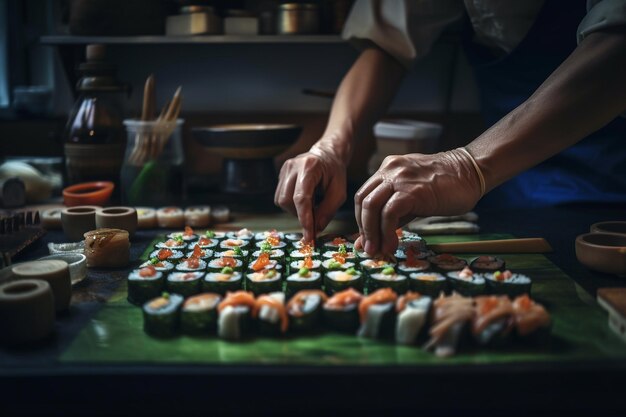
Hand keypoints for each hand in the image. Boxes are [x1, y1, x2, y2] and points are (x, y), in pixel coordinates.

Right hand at [275, 143, 346, 242]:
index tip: (308, 236)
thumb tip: (315, 229)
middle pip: (287, 200)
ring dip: (294, 210)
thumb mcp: (339, 192)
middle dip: (299, 215)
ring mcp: (284, 169)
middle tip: (314, 218)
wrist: (327, 155)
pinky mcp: (281, 174)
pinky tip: (303, 200)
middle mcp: (293, 166)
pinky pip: (280, 197)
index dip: (304, 219)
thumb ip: (328, 211)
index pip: (302, 197)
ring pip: (281, 200)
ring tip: (310, 206)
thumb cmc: (335, 173)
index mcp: (310, 167)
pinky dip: (291, 205)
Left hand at [354, 149, 482, 255]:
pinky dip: (386, 232)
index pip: (364, 195)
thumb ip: (391, 216)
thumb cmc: (445, 187)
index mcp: (387, 170)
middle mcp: (389, 170)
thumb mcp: (413, 199)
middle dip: (363, 228)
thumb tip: (370, 241)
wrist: (471, 173)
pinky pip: (389, 213)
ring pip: (371, 206)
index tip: (367, 240)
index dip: (361, 220)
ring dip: (372, 232)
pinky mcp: (412, 191)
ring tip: (379, 250)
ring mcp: (400, 178)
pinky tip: (393, 244)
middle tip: (370, 249)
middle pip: (363, 201)